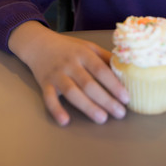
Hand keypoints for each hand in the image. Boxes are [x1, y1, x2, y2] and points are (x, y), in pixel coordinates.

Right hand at [8, 22, 128, 125]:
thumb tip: (126, 70)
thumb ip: (105, 58)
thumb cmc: (69, 48)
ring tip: (102, 118)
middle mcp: (70, 64)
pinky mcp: (44, 84)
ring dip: (87, 106)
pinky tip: (65, 121)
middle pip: (89, 84)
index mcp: (83, 53)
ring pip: (72, 92)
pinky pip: (49, 98)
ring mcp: (56, 74)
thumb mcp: (88, 47)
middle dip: (105, 100)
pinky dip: (56, 110)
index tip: (126, 97)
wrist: (39, 44)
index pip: (101, 70)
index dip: (114, 84)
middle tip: (120, 113)